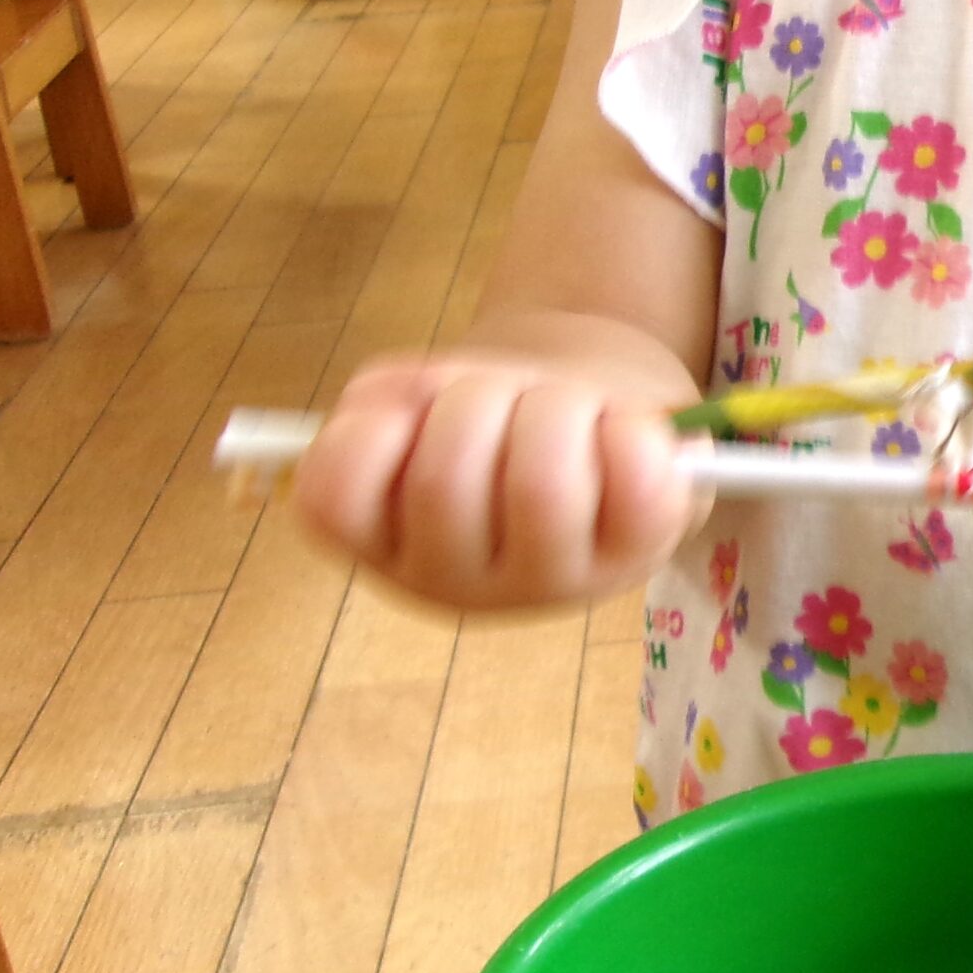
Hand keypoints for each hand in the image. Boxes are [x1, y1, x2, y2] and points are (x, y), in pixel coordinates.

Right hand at [292, 350, 705, 608]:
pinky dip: (630, 428)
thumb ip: (391, 394)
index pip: (335, 497)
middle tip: (508, 394)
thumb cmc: (502, 407)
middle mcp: (460, 582)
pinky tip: (619, 429)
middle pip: (444, 478)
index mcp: (387, 542)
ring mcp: (552, 582)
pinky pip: (634, 480)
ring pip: (541, 482)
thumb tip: (410, 398)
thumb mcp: (427, 390)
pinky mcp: (637, 556)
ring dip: (557, 404)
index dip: (375, 429)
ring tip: (566, 405)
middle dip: (480, 395)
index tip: (414, 409)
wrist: (600, 414)